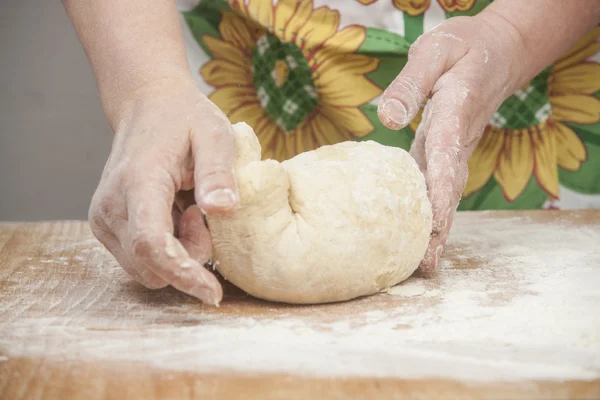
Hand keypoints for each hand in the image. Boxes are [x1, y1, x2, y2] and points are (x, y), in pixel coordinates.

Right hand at [89, 78, 237, 304]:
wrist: (148, 107)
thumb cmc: (184, 119)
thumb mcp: (214, 134)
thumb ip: (218, 172)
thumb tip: (223, 210)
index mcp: (137, 183)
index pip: (151, 244)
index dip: (182, 273)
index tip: (212, 292)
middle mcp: (111, 207)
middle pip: (150, 266)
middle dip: (188, 259)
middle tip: (203, 216)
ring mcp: (104, 220)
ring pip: (146, 269)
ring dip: (178, 254)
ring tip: (190, 211)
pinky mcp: (107, 227)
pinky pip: (141, 260)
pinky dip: (167, 250)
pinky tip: (178, 217)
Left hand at [377, 14, 525, 273]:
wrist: (496, 53)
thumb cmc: (462, 50)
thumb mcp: (434, 52)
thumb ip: (411, 83)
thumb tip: (387, 118)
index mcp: (454, 115)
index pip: (445, 158)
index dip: (440, 193)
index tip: (434, 225)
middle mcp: (456, 140)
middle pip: (449, 190)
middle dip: (440, 228)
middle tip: (427, 266)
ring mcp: (453, 150)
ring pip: (446, 194)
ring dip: (437, 229)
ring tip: (423, 266)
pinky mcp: (444, 152)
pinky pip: (438, 185)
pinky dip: (430, 212)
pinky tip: (416, 235)